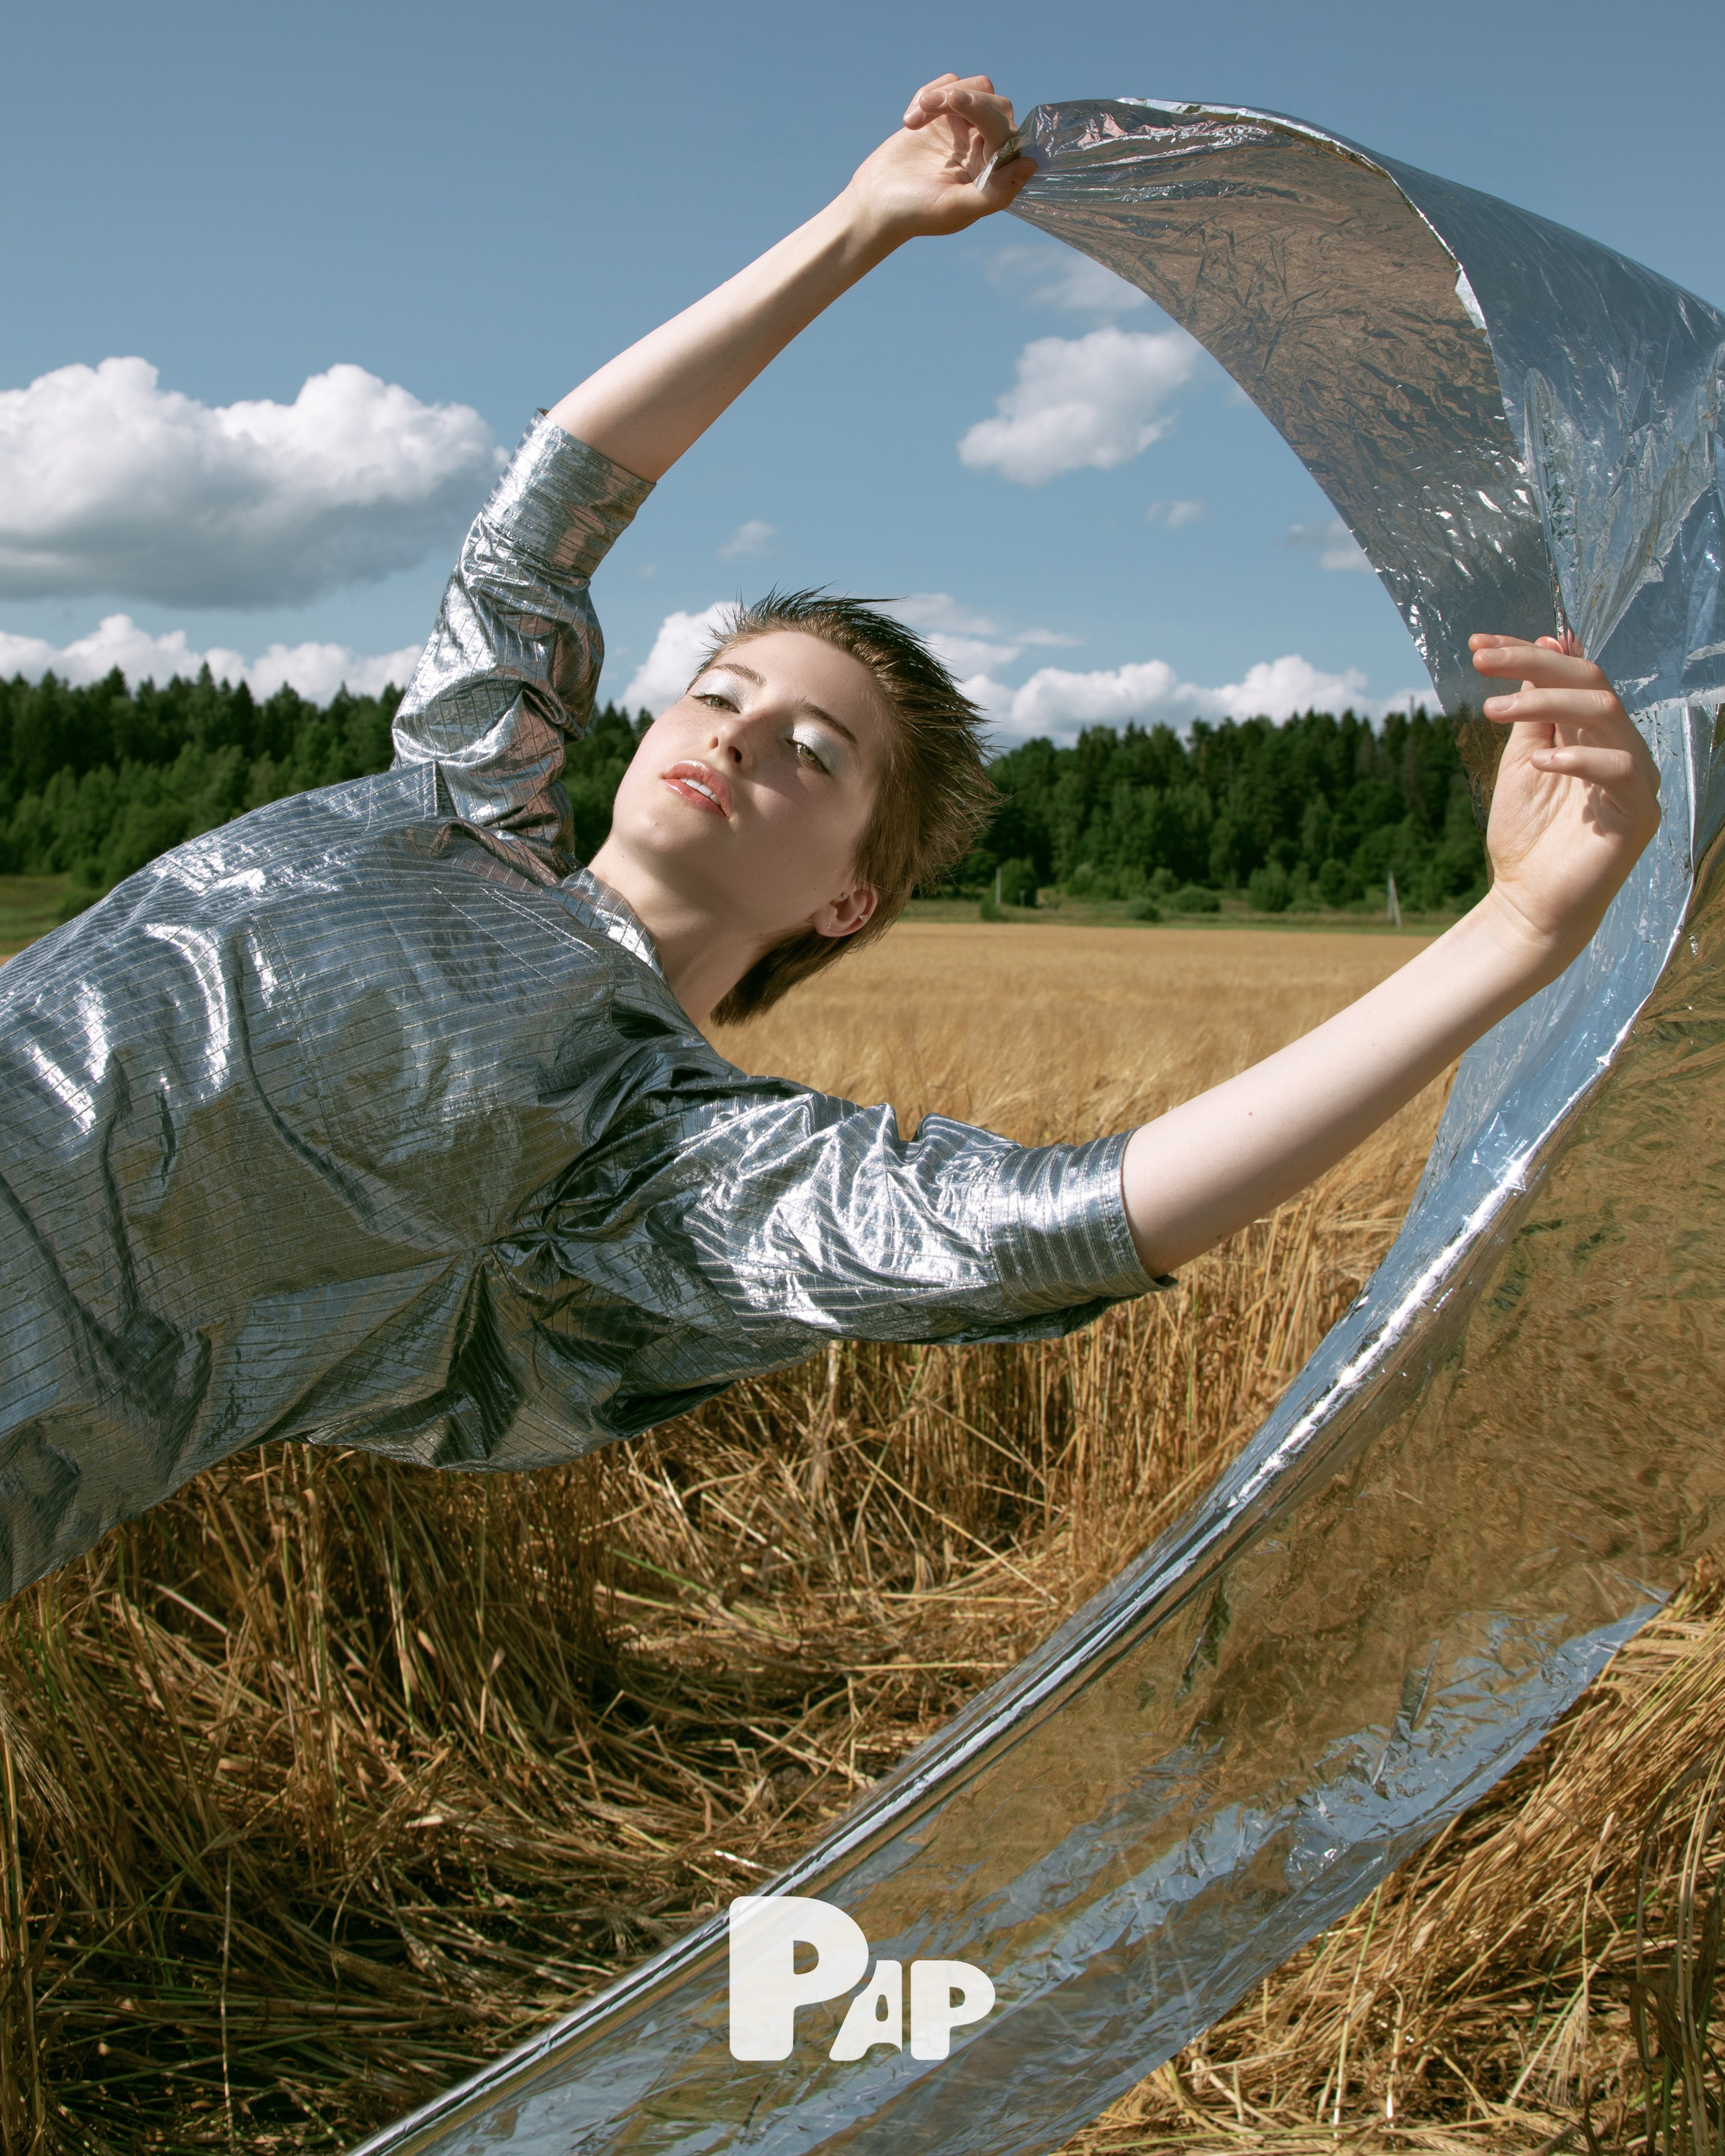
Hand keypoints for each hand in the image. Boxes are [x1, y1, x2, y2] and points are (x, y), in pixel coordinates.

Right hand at [843, 74, 1031, 242]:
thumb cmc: (914, 213)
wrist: (875, 202)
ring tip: (912, 119)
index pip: (1006, 133)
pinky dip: (929, 94)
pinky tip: (909, 122)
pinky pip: (950, 84)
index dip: (985, 112)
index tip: (952, 102)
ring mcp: (966, 129)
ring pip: (976, 88)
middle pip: (995, 103)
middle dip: (963, 100)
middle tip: (927, 107)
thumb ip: (994, 192)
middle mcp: (986, 149)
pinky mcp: (945, 113)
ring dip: (943, 95)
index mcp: (994, 174)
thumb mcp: (953, 208)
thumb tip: (1029, 165)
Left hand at [1470, 631, 1660, 971]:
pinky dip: (1578, 757)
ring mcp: (1635, 777)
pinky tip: (1539, 762)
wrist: (1528, 905)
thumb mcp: (1520, 761)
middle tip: (1480, 663)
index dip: (1526, 652)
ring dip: (1544, 702)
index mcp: (1591, 731)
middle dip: (1532, 664)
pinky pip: (1621, 767)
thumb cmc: (1525, 838)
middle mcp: (1619, 745)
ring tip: (1492, 713)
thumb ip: (1532, 711)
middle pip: (1588, 679)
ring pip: (1605, 710)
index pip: (1570, 671)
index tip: (1477, 644)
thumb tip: (1541, 647)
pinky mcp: (1640, 811)